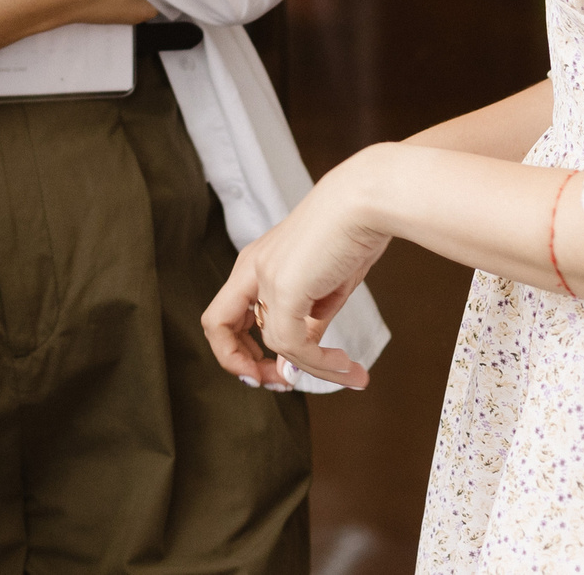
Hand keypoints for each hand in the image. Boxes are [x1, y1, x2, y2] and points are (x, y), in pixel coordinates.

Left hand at [201, 150, 385, 390]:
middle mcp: (252, 269)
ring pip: (275, 343)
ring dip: (311, 369)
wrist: (366, 200)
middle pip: (217, 328)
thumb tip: (304, 361)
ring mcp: (264, 277)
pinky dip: (320, 363)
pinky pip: (294, 343)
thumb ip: (311, 321)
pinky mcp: (284, 286)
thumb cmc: (352, 233)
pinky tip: (346, 364)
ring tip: (347, 372)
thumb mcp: (326, 286)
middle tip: (281, 385)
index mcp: (257, 264)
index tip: (272, 368)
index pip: (228, 314)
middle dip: (245, 366)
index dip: (240, 349)